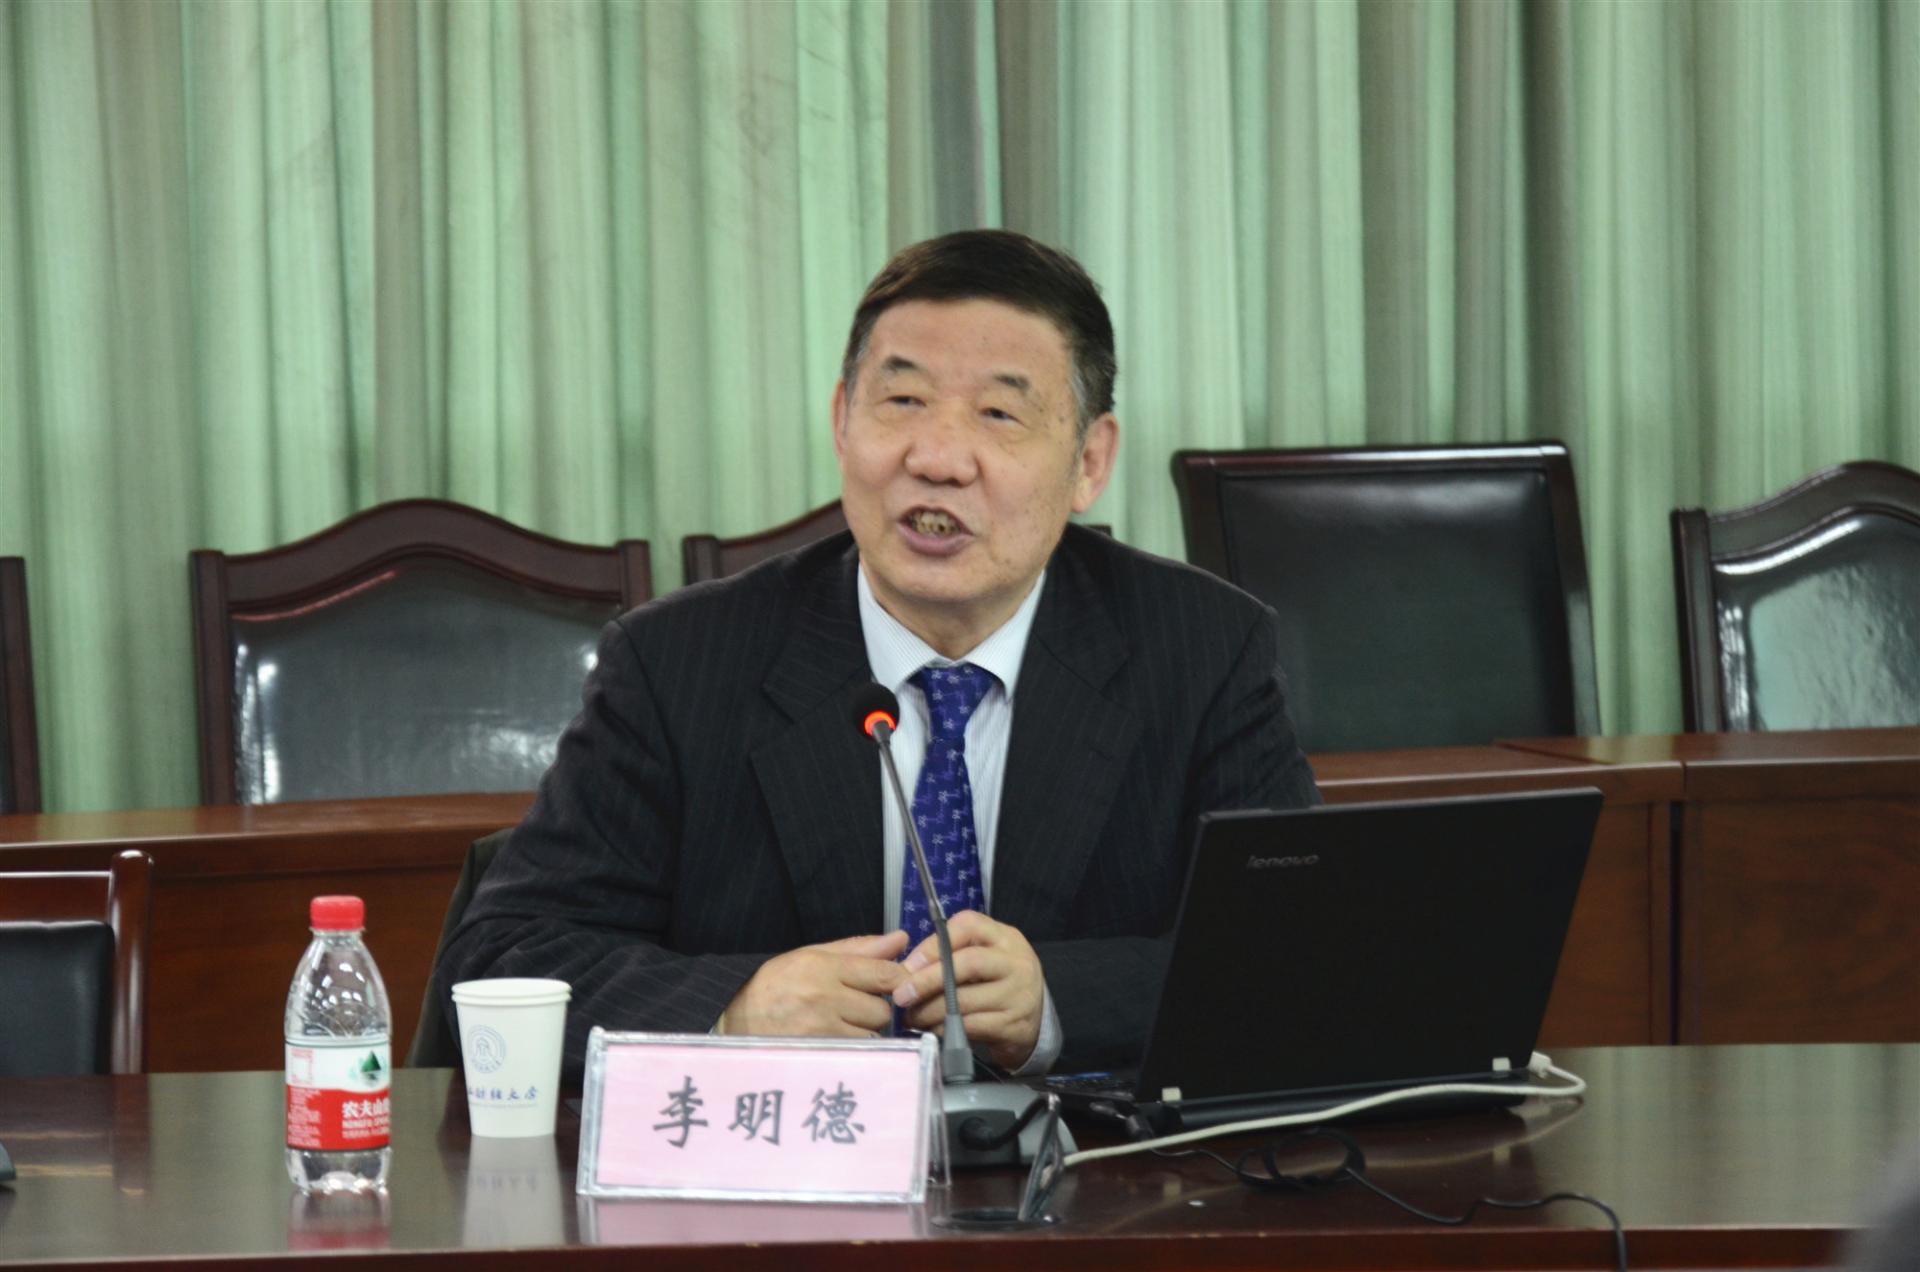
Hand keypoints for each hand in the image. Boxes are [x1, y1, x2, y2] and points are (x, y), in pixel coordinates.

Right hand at [720, 931, 909, 1037]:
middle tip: (854, 1007)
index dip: (898, 981)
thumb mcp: (811, 956)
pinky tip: (835, 1041)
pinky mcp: (818, 1055)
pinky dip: (854, 1050)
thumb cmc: (775, 985)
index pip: (885, 974)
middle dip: (874, 1009)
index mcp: (823, 967)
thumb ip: (858, 949)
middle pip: (883, 1010)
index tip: (894, 985)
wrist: (732, 1020)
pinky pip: (857, 1054)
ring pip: (872, 1035)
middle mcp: (824, 998)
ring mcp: (820, 1031)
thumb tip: (901, 940)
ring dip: (864, 1032)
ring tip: (841, 1026)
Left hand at [892, 912, 1043, 1070]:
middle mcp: (1016, 962)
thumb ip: (952, 953)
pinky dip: (944, 1029)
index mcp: (1005, 937)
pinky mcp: (1013, 1025)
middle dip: (928, 980)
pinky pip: (970, 1026)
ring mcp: (1018, 995)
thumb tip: (906, 968)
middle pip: (968, 963)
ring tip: (912, 1016)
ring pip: (965, 1000)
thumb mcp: (984, 956)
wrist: (1036, 1020)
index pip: (969, 926)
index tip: (909, 964)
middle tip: (902, 995)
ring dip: (930, 1010)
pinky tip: (932, 1029)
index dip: (934, 944)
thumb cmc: (998, 982)